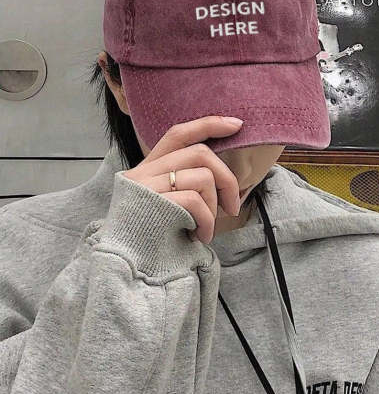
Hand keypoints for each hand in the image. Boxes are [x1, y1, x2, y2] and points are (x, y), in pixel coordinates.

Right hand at [122, 115, 243, 243]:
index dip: (209, 124)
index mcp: (149, 168)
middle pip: (199, 153)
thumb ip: (183, 184)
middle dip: (226, 178)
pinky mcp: (152, 202)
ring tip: (206, 229)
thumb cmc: (151, 239)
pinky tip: (200, 237)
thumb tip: (222, 178)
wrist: (125, 269)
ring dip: (214, 207)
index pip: (179, 134)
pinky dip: (206, 221)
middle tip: (232, 206)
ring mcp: (146, 185)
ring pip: (202, 177)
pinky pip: (194, 200)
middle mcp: (144, 171)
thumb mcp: (166, 205)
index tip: (237, 124)